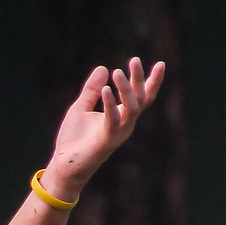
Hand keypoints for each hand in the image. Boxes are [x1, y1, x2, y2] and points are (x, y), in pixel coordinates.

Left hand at [41, 57, 165, 199]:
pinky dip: (110, 104)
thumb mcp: (81, 107)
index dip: (152, 81)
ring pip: (132, 108)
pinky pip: (113, 120)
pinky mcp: (107, 140)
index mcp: (121, 116)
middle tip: (134, 60)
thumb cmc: (74, 139)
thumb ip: (92, 89)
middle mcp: (125, 124)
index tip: (161, 64)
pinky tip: (105, 89)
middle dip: (139, 79)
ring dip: (126, 89)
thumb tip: (103, 68)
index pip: (142, 97)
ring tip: (117, 71)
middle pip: (141, 99)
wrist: (63, 165)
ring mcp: (118, 133)